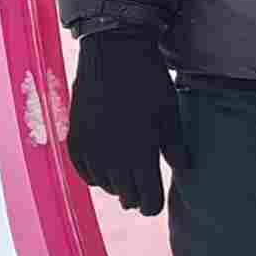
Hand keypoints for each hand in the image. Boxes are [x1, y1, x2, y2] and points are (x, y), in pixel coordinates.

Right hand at [65, 33, 179, 214]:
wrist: (113, 52)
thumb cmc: (148, 82)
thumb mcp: (170, 114)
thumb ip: (175, 147)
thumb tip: (182, 169)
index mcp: (141, 156)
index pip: (148, 202)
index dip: (155, 204)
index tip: (157, 198)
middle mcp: (113, 159)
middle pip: (127, 198)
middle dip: (138, 194)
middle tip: (144, 181)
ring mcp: (91, 150)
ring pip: (106, 187)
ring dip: (117, 182)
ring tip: (126, 168)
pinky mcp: (74, 139)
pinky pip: (84, 173)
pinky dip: (96, 173)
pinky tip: (105, 163)